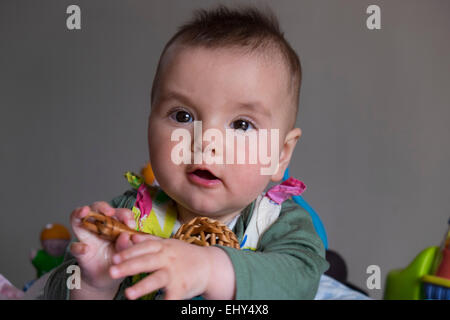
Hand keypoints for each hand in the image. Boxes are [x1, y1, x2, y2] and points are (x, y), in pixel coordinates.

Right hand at [69, 202, 137, 297]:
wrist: (106, 279)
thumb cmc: (118, 259)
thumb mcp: (127, 252)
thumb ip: (127, 244)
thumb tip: (126, 236)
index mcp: (112, 225)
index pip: (117, 212)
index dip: (124, 214)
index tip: (131, 224)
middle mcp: (97, 227)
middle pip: (96, 208)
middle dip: (102, 206)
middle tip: (109, 212)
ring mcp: (86, 238)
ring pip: (77, 218)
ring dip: (80, 212)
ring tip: (85, 211)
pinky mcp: (80, 253)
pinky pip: (75, 247)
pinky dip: (78, 247)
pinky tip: (85, 248)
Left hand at [109, 235, 235, 299]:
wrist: (210, 266)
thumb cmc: (186, 255)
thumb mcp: (169, 244)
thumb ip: (150, 241)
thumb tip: (131, 236)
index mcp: (164, 247)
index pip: (144, 247)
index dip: (129, 252)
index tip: (114, 257)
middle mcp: (169, 259)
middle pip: (147, 261)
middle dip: (129, 265)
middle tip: (111, 271)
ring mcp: (175, 274)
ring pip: (157, 279)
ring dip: (143, 286)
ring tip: (128, 294)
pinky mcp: (181, 289)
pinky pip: (171, 298)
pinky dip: (165, 302)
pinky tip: (155, 305)